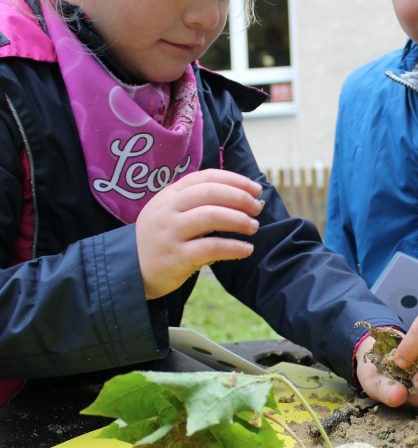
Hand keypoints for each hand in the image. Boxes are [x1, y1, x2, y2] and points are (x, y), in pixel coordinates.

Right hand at [135, 169, 263, 298]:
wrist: (130, 269)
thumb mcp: (169, 212)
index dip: (234, 180)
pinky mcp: (176, 257)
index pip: (206, 178)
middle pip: (211, 193)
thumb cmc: (161, 239)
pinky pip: (211, 248)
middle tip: (257, 208)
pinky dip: (233, 247)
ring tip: (253, 227)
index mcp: (170, 195)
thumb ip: (195, 202)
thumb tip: (241, 196)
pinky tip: (246, 249)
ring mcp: (171, 233)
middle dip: (240, 198)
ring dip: (239, 220)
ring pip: (212, 217)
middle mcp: (169, 210)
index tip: (255, 188)